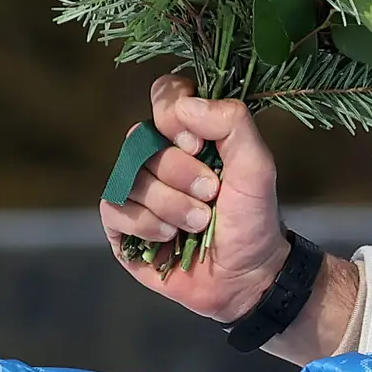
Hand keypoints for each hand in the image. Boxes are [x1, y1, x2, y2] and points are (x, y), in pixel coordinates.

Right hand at [101, 77, 285, 320]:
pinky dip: (147, 224)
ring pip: (128, 176)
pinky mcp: (121, 222)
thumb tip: (185, 105)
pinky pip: (114, 207)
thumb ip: (232, 124)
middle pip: (141, 138)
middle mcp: (158, 155)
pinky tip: (170, 238)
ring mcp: (136, 188)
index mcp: (190, 133)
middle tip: (211, 194)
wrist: (247, 276)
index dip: (172, 114)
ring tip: (199, 223)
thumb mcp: (257, 167)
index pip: (165, 94)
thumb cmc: (253, 219)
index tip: (199, 145)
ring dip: (170, 204)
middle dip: (180, 171)